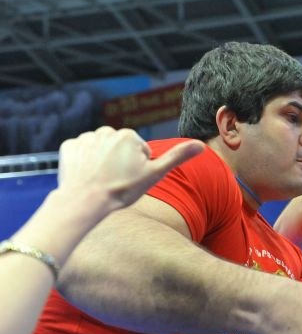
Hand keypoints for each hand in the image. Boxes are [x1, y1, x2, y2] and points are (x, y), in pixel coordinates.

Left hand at [58, 126, 204, 213]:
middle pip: (119, 148)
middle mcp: (107, 131)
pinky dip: (84, 162)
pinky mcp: (68, 146)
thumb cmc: (122, 190)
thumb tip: (202, 145)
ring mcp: (86, 138)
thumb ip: (177, 157)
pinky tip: (86, 176)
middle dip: (120, 162)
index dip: (138, 168)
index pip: (140, 151)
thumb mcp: (155, 174)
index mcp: (130, 136)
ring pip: (100, 149)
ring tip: (102, 180)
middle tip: (117, 182)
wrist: (86, 201)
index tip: (130, 180)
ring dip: (102, 161)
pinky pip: (80, 152)